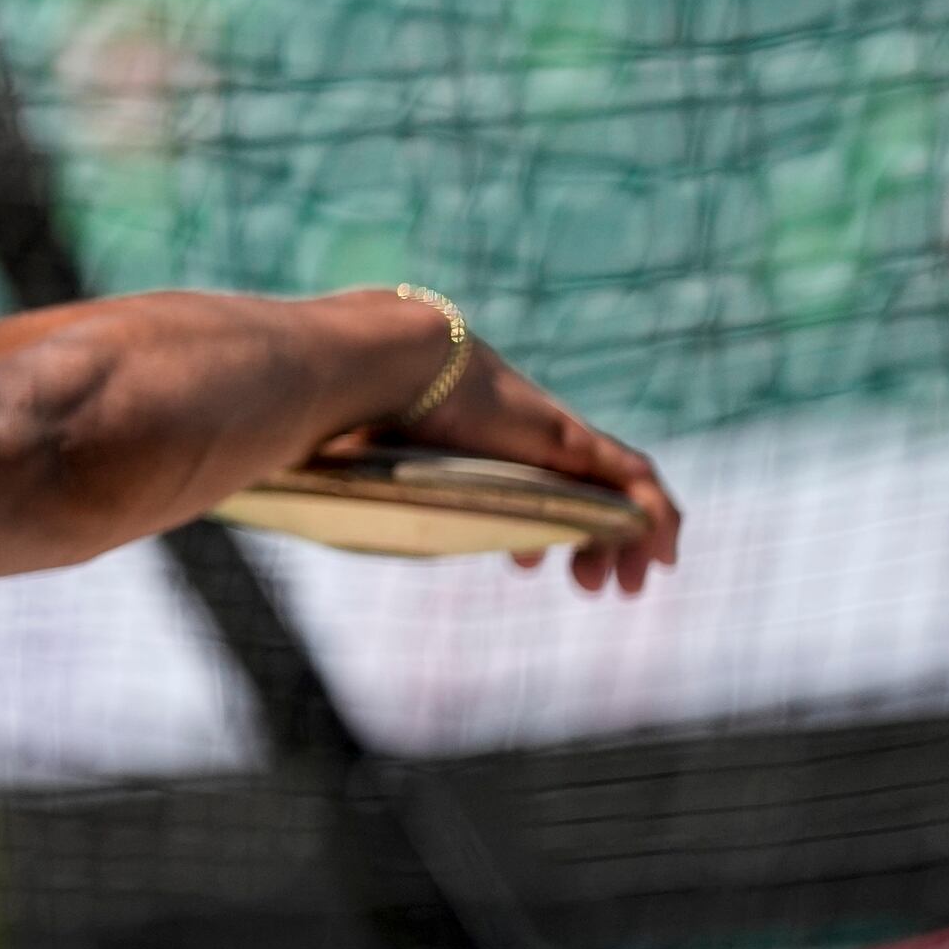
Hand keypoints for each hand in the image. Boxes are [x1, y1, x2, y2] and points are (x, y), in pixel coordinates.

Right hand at [332, 332, 681, 594]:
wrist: (381, 363)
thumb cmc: (350, 416)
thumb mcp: (351, 473)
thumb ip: (342, 493)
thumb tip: (285, 511)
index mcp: (472, 452)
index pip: (523, 486)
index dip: (536, 526)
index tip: (524, 563)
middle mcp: (518, 444)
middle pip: (575, 492)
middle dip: (590, 541)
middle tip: (587, 585)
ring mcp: (549, 440)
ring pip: (612, 491)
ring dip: (626, 540)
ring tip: (627, 586)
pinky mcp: (574, 441)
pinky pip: (635, 480)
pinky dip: (656, 516)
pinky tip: (663, 554)